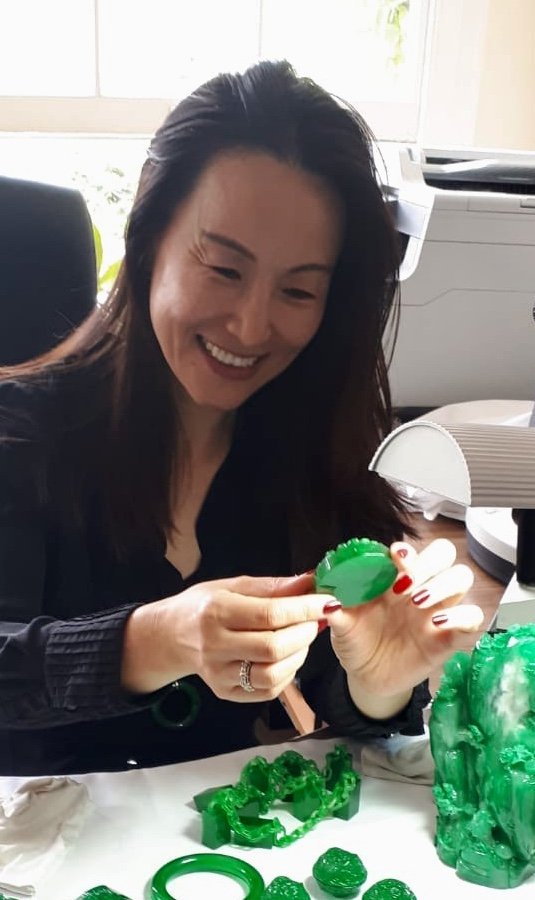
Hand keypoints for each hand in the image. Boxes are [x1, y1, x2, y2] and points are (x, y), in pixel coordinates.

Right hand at [121, 573, 326, 700]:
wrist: (171, 636)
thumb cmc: (204, 605)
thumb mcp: (234, 586)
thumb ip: (272, 586)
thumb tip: (310, 581)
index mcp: (217, 612)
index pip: (270, 614)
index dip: (305, 609)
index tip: (328, 602)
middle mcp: (215, 646)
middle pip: (274, 647)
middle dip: (305, 633)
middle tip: (316, 620)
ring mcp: (219, 674)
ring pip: (273, 674)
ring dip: (299, 655)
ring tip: (301, 638)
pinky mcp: (225, 692)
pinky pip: (267, 690)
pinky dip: (287, 673)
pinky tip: (287, 656)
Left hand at [324, 538, 482, 717]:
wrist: (366, 676)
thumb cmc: (356, 640)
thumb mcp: (342, 624)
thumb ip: (336, 608)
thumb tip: (328, 599)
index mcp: (393, 577)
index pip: (410, 550)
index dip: (406, 550)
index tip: (394, 558)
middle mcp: (419, 586)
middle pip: (444, 554)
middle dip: (429, 562)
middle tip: (406, 583)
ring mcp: (437, 609)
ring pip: (461, 578)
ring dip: (443, 584)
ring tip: (417, 602)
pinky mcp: (450, 636)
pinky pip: (472, 617)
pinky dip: (461, 616)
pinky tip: (437, 623)